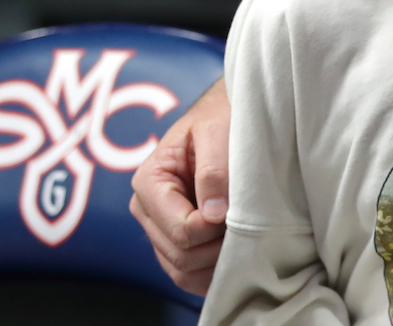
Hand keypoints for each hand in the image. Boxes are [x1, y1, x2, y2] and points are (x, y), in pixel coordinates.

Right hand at [130, 77, 230, 294]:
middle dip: (217, 246)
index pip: (181, 229)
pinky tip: (235, 255)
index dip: (214, 228)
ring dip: (216, 263)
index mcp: (149, 181)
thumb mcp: (218, 131)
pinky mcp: (174, 243)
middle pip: (180, 255)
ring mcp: (158, 229)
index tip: (237, 210)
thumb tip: (213, 214)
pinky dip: (211, 273)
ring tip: (242, 235)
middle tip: (246, 223)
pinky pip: (187, 276)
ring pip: (181, 271)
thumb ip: (214, 170)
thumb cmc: (221, 118)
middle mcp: (146, 209)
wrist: (224, 117)